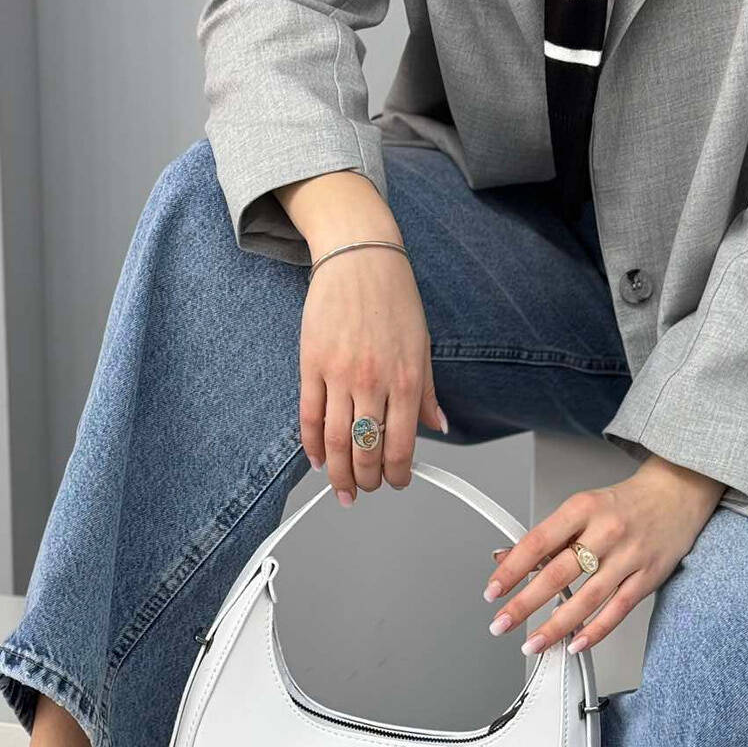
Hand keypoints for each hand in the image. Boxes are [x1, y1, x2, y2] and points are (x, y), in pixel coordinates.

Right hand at [298, 243, 446, 501]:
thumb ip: (427, 392)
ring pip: (335, 442)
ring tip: (342, 488)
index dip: (398, 474)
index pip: (401, 447)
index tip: (397, 482)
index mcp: (406, 380)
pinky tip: (318, 459)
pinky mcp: (311, 365)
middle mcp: (372, 382)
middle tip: (367, 489)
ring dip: (339, 474)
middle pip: (365, 452)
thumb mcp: (423, 346)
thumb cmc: (393, 296)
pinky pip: (309, 417)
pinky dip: (312, 445)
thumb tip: (438, 425)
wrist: (359, 257)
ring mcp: (338, 376)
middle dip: (367, 481)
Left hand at [483, 457, 725, 654]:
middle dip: (525, 604)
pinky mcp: (648, 577)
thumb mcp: (581, 508)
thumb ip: (546, 537)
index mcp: (583, 508)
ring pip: (587, 598)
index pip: (538, 542)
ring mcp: (629, 556)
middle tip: (501, 623)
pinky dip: (594, 631)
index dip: (511, 570)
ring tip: (532, 642)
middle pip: (558, 574)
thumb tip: (504, 559)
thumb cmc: (625, 504)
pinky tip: (574, 643)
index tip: (492, 591)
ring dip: (555, 626)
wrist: (678, 493)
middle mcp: (606, 532)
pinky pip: (617, 610)